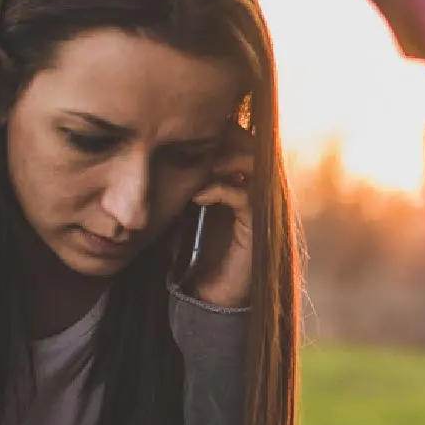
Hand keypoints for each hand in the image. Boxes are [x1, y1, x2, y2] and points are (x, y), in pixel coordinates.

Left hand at [185, 125, 256, 309]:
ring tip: (196, 163)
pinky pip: (246, 197)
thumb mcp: (186, 208)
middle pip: (254, 146)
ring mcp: (263, 210)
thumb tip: (160, 151)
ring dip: (223, 160)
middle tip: (195, 136)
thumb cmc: (194, 252)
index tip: (190, 127)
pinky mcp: (259, 230)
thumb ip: (186, 181)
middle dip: (225, 138)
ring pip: (255, 166)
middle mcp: (260, 192)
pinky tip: (197, 195)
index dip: (222, 130)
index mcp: (246, 183)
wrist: (209, 296)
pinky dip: (220, 189)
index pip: (243, 141)